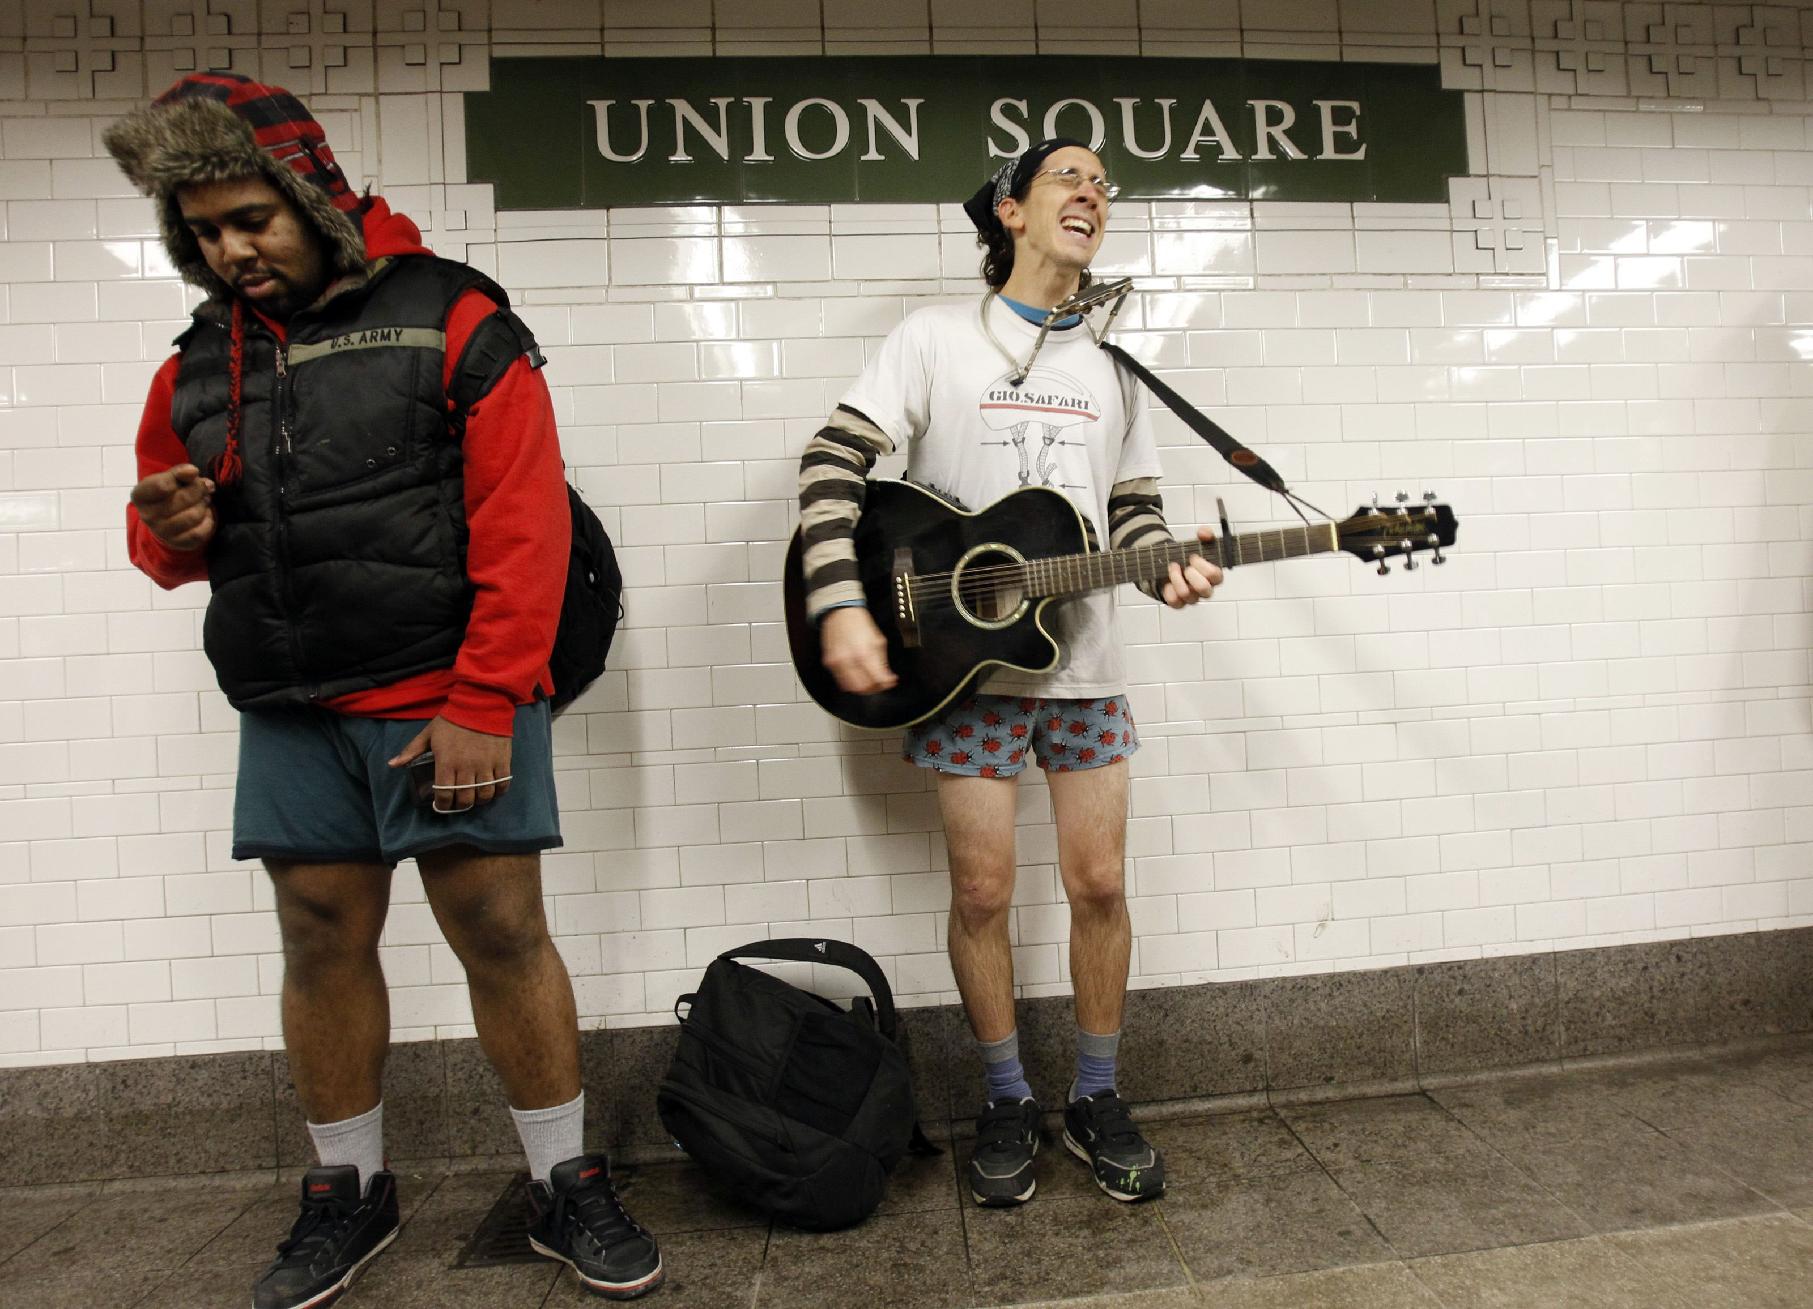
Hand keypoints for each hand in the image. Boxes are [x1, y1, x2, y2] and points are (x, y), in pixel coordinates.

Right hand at [130, 464, 216, 551]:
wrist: (166, 520)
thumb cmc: (169, 494)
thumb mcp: (170, 478)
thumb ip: (180, 472)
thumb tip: (192, 471)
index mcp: (140, 495)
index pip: (163, 485)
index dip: (182, 476)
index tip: (192, 473)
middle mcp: (147, 516)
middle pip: (184, 499)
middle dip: (199, 489)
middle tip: (203, 487)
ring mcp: (162, 532)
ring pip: (194, 516)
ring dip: (204, 505)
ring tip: (204, 500)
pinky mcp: (178, 543)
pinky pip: (201, 531)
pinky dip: (208, 520)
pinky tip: (204, 514)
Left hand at [389, 715, 512, 810]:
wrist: (481, 702)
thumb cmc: (453, 719)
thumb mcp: (429, 733)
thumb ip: (411, 751)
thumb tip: (392, 764)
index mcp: (446, 762)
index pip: (444, 794)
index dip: (443, 805)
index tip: (442, 805)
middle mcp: (467, 767)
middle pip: (465, 799)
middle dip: (460, 805)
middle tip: (458, 802)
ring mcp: (486, 765)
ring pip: (484, 795)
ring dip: (479, 801)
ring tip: (475, 797)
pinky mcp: (502, 761)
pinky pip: (502, 785)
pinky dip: (498, 792)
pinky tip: (492, 790)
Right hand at [820, 606, 897, 694]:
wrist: (839, 612)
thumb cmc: (859, 624)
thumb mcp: (878, 641)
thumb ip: (883, 662)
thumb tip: (888, 678)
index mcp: (864, 653)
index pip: (877, 680)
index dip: (887, 684)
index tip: (890, 682)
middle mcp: (849, 660)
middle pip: (864, 688)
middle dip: (874, 688)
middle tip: (880, 684)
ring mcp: (837, 663)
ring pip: (851, 688)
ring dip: (862, 688)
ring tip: (869, 680)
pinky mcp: (829, 663)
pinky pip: (841, 681)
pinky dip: (850, 682)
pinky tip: (856, 674)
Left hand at [1162, 526, 1223, 608]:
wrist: (1172, 565)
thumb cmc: (1190, 557)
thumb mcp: (1200, 543)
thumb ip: (1205, 534)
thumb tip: (1204, 533)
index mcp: (1214, 577)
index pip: (1216, 576)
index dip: (1203, 566)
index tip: (1193, 556)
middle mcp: (1205, 589)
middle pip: (1204, 589)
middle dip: (1192, 575)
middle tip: (1186, 566)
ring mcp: (1191, 598)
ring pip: (1186, 594)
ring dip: (1176, 577)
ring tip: (1172, 566)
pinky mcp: (1178, 603)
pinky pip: (1173, 601)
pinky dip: (1168, 588)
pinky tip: (1167, 580)